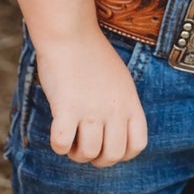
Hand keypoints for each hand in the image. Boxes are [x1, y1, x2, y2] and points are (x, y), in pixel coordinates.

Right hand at [30, 28, 148, 166]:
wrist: (70, 34)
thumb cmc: (92, 55)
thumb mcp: (120, 80)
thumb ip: (121, 105)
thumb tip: (113, 133)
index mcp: (130, 102)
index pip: (137, 146)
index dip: (121, 154)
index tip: (106, 147)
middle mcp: (114, 109)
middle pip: (112, 156)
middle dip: (96, 159)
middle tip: (84, 146)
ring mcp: (91, 110)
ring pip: (87, 154)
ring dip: (75, 153)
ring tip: (70, 138)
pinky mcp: (67, 108)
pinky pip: (62, 144)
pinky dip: (58, 145)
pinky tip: (57, 132)